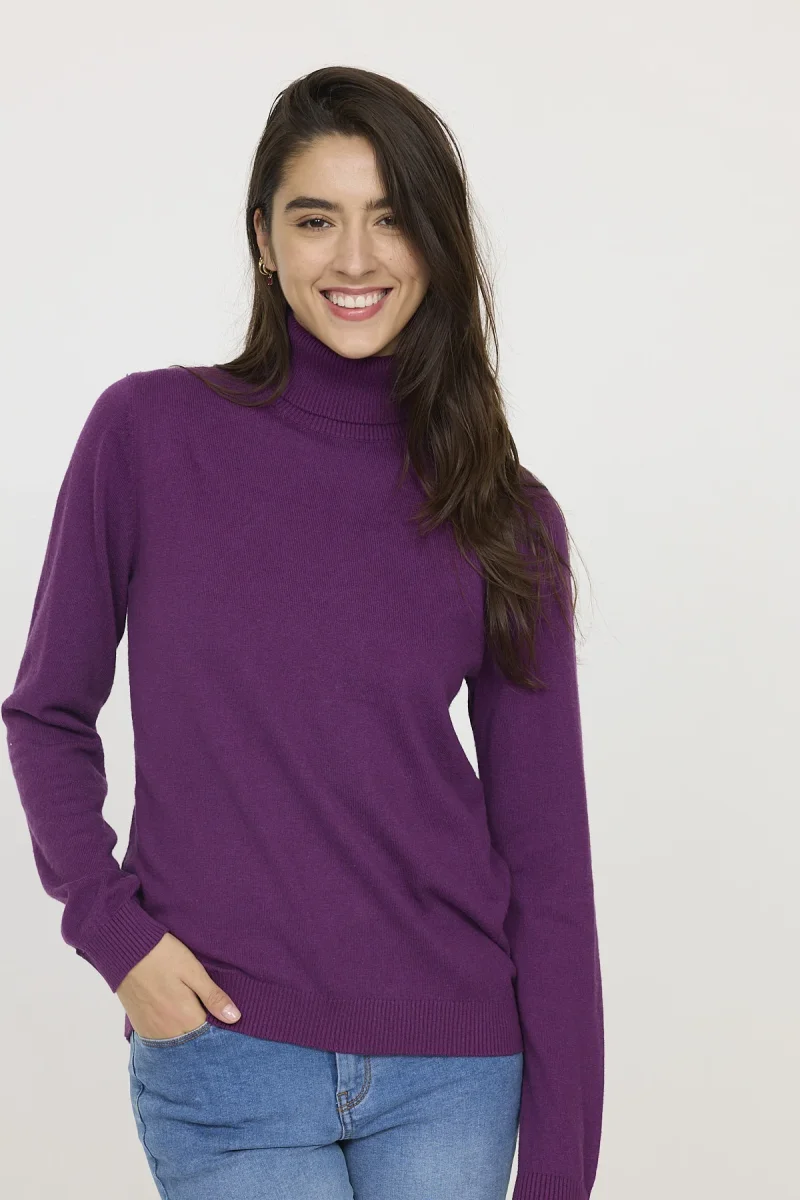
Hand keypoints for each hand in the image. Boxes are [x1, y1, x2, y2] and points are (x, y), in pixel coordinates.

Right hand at [116, 931, 241, 1039]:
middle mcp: (167, 1031)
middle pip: (192, 1042)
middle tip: (210, 1015)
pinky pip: (159, 1039)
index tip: (227, 1019)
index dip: (220, 1028)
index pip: (209, 1036)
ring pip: (176, 1043)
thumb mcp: (193, 970)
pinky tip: (175, 1020)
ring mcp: (151, 1030)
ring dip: (186, 1035)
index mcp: (185, 1017)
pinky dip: (170, 1034)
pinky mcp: (139, 1025)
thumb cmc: (162, 955)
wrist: (124, 950)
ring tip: (193, 1016)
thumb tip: (235, 1018)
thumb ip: (213, 996)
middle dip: (204, 1034)